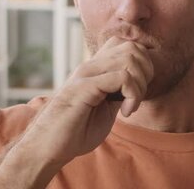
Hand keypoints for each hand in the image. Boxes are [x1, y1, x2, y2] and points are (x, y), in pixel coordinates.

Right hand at [18, 36, 153, 165]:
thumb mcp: (106, 108)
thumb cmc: (76, 131)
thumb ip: (120, 92)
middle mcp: (90, 66)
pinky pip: (121, 77)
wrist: (47, 149)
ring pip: (129, 58)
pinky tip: (125, 113)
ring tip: (131, 106)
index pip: (126, 44)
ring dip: (139, 85)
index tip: (138, 91)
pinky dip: (132, 95)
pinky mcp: (83, 87)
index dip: (143, 64)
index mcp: (95, 69)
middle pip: (132, 47)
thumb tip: (139, 83)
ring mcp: (85, 74)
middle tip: (136, 98)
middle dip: (146, 73)